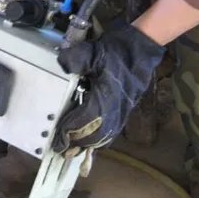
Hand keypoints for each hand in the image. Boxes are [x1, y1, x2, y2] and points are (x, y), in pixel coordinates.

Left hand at [53, 21, 165, 153]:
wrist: (142, 48)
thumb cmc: (117, 51)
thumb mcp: (93, 51)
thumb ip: (75, 59)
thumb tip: (62, 64)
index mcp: (104, 98)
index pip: (83, 122)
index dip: (68, 133)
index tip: (56, 140)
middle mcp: (114, 109)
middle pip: (93, 135)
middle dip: (77, 143)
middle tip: (62, 149)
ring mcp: (122, 111)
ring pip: (104, 136)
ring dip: (88, 144)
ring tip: (74, 149)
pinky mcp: (126, 110)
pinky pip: (111, 131)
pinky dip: (100, 139)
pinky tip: (92, 139)